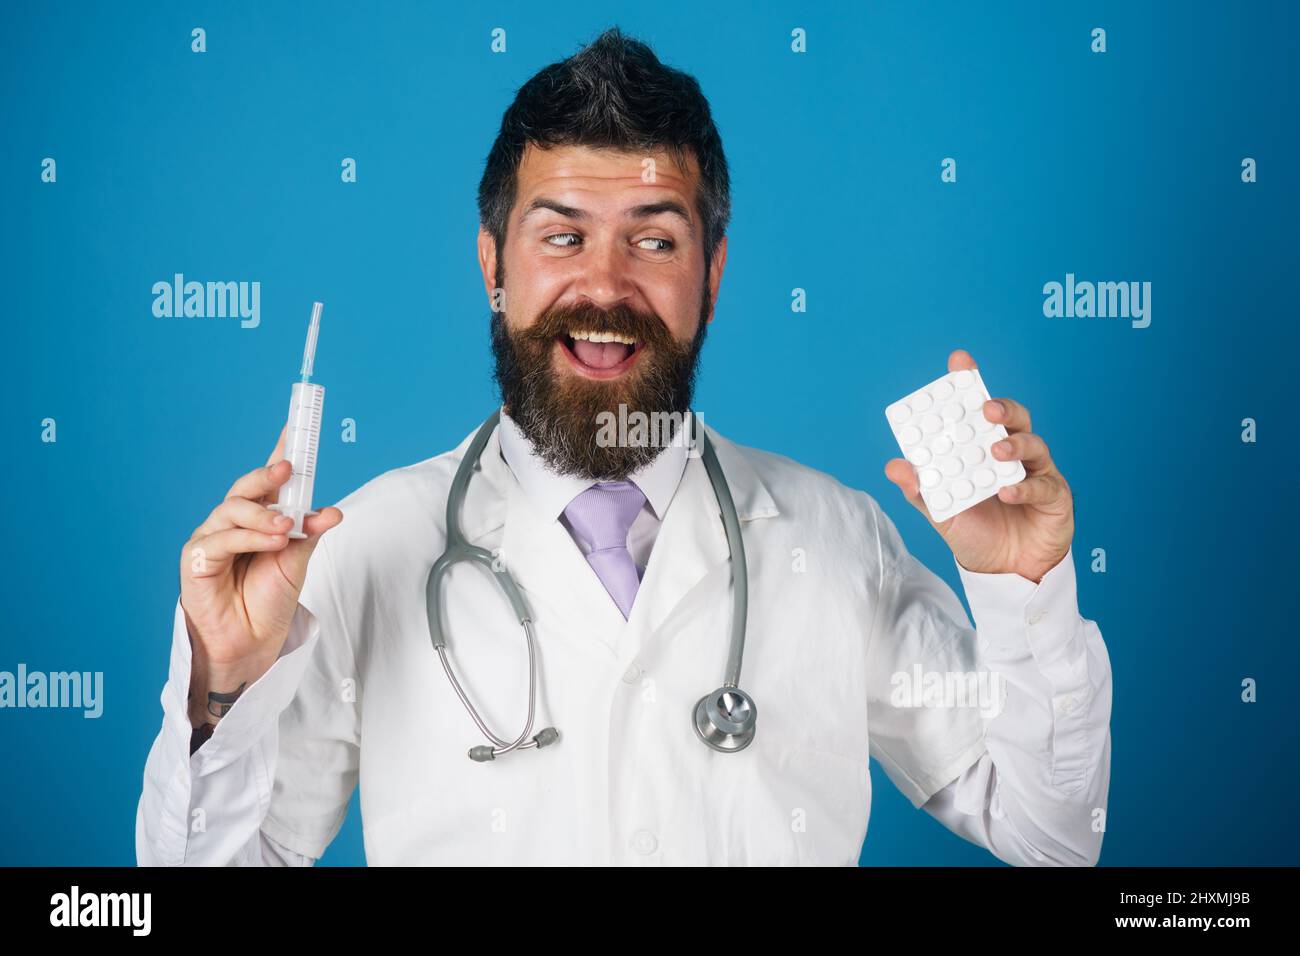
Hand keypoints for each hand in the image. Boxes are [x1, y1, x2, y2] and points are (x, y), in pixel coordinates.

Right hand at [179, 425, 343, 726]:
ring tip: (285, 527)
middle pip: (246, 487)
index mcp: (260, 517)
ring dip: (263, 515)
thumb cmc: (268, 601)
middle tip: (290, 470)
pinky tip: (269, 542)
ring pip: (233, 510)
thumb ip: (308, 534)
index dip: (281, 451)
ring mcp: (212, 538)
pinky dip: (248, 537)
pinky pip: (220, 540)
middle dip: (267, 474)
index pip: (270, 479)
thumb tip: (331, 511)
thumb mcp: (297, 563)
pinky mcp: (197, 560)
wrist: (251, 644)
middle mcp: (234, 522)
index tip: (298, 426)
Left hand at [884, 349, 1073, 582]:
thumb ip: (920, 489)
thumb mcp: (941, 512)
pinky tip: (1008, 490)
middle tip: (985, 409)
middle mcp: (1011, 453)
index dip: (970, 383)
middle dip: (1001, 407)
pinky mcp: (1055, 496)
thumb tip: (895, 466)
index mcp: (982, 449)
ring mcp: (1037, 471)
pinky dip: (1025, 486)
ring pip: (1035, 444)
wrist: (1004, 573)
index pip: (977, 410)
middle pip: (1014, 418)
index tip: (959, 361)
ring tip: (996, 450)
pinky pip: (1043, 485)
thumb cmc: (976, 533)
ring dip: (1015, 443)